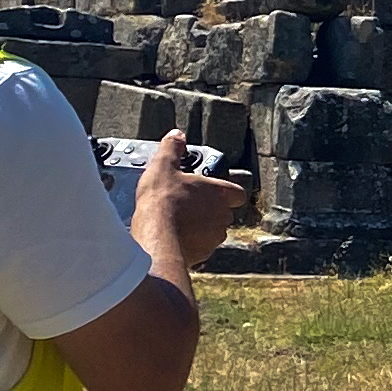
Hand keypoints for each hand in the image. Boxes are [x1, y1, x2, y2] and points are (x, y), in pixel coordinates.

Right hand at [129, 128, 248, 270]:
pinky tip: (172, 238)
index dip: (227, 192)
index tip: (212, 190)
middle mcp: (223, 217)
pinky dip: (189, 243)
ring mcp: (214, 238)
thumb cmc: (162, 202)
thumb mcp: (163, 167)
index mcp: (219, 194)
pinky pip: (199, 248)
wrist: (155, 239)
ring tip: (177, 222)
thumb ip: (172, 149)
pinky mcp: (202, 255)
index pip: (236, 193)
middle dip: (208, 210)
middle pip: (223, 213)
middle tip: (186, 205)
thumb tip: (177, 135)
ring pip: (211, 232)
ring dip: (199, 228)